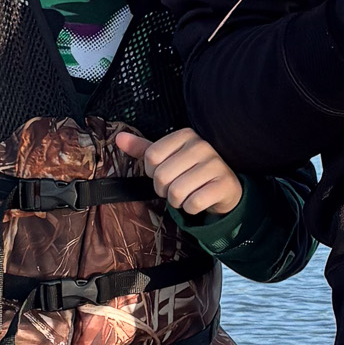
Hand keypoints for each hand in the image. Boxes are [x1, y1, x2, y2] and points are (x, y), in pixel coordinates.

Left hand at [116, 127, 243, 217]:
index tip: (165, 173)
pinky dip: (190, 208)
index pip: (151, 156)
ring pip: (176, 192)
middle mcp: (202, 146)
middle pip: (161, 176)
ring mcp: (215, 165)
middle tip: (175, 188)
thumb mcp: (168, 157)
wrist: (224, 187)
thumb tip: (119, 138)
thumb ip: (144, 149)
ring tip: (186, 195)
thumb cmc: (191, 171)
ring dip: (177, 201)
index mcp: (186, 135)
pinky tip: (198, 201)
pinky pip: (193, 203)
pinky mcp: (224, 184)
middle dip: (164, 189)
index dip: (152, 172)